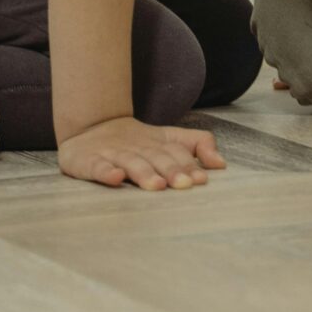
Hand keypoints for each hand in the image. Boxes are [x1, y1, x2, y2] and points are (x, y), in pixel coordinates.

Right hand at [57, 115, 227, 189]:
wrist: (90, 126)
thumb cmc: (136, 143)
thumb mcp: (168, 139)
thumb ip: (197, 145)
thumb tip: (221, 163)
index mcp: (158, 142)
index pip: (176, 151)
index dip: (188, 164)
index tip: (200, 180)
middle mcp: (137, 147)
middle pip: (157, 157)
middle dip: (171, 170)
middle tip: (184, 185)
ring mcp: (113, 153)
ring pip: (131, 162)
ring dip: (144, 173)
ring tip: (157, 186)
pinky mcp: (89, 160)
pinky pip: (98, 166)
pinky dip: (106, 171)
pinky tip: (115, 178)